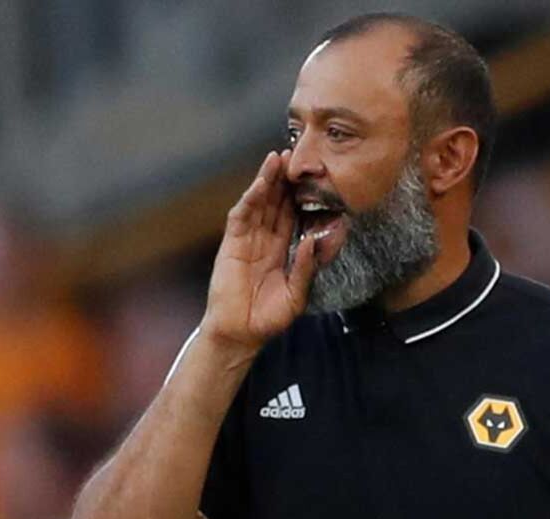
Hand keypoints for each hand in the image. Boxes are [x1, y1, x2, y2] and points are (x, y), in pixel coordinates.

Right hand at [202, 150, 314, 354]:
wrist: (239, 334)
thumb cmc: (268, 318)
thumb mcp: (296, 294)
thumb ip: (305, 268)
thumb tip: (313, 241)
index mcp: (283, 250)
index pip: (294, 216)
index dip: (302, 197)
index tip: (317, 177)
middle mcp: (266, 240)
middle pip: (277, 202)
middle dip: (286, 179)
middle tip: (297, 153)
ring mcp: (248, 240)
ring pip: (259, 203)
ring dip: (268, 180)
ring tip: (277, 158)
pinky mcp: (232, 243)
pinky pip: (242, 216)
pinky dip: (251, 198)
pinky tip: (261, 183)